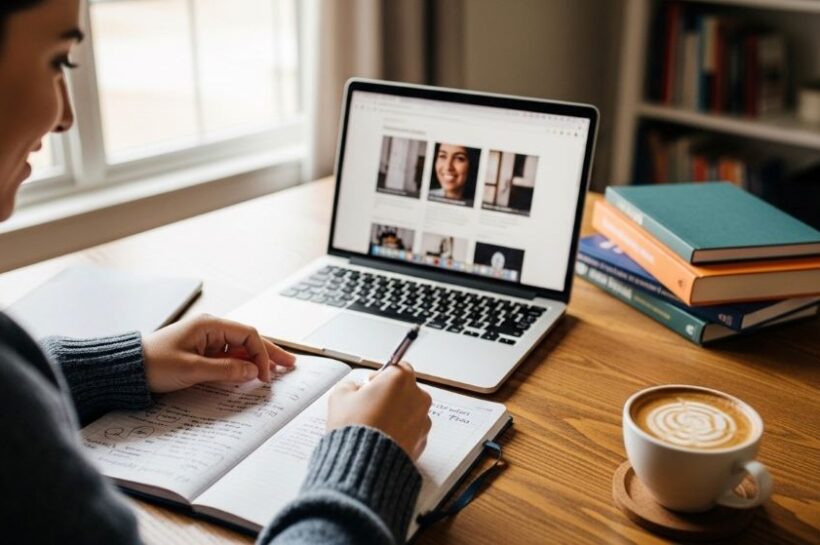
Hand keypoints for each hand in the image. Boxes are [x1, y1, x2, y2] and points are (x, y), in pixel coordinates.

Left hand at [142, 314, 295, 392]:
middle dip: (270, 352)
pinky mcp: (201, 352)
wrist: (126, 368)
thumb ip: (226, 371)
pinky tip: (252, 373)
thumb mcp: (192, 370)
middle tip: (290, 364)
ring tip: (277, 369)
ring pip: (240, 349)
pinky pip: (228, 357)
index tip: (264, 375)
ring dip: (258, 359)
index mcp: (210, 325)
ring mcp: (206, 340)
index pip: (247, 336)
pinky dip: (242, 365)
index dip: (261, 355)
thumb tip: (252, 372)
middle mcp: (211, 329)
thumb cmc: (154, 363)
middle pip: (249, 339)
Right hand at [327, 362, 431, 459]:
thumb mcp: (339, 396)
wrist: (364, 463)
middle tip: (369, 407)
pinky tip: (382, 438)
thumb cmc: (354, 428)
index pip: (396, 367)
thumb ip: (350, 385)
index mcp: (400, 379)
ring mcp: (422, 419)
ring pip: (409, 410)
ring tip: (375, 426)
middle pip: (405, 389)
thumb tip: (354, 389)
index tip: (369, 385)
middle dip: (390, 395)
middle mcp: (417, 396)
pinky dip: (400, 432)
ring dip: (396, 414)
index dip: (381, 376)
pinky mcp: (422, 440)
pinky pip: (411, 430)